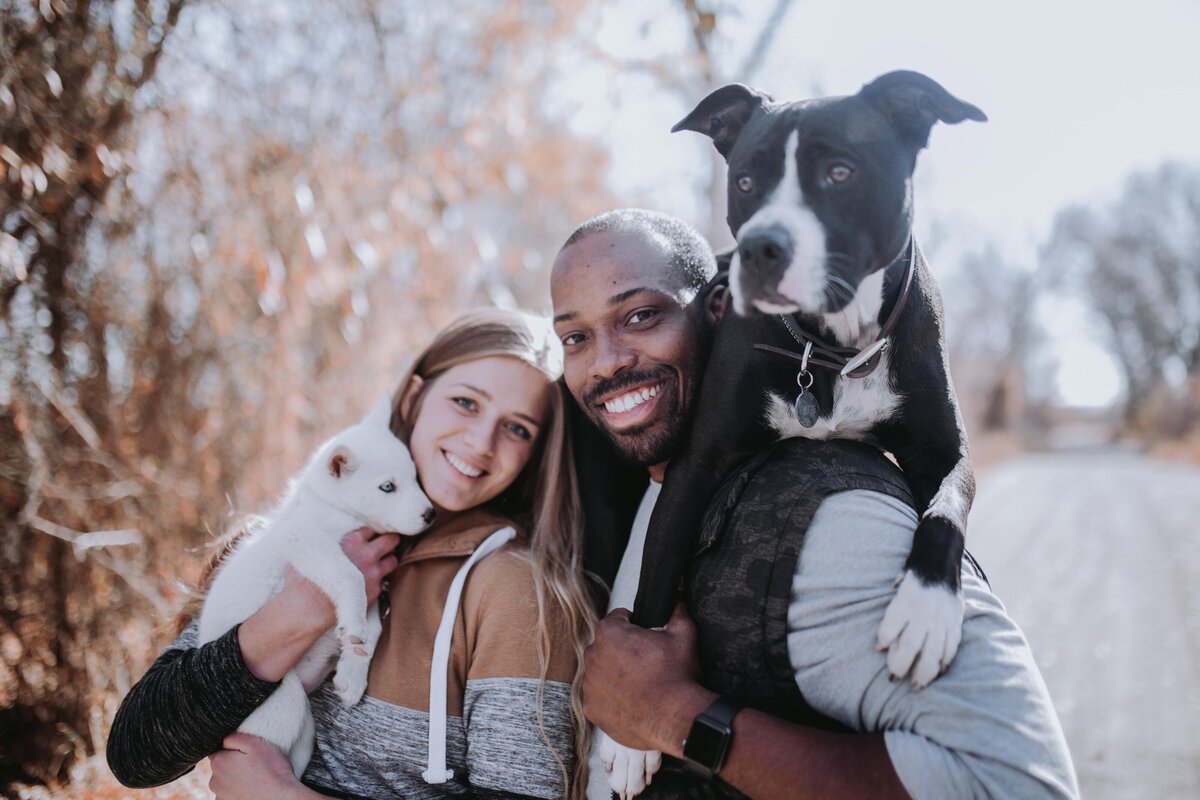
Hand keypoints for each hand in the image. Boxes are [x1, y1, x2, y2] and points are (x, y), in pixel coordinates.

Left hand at [208, 733, 307, 799]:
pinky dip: (239, 791)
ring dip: (236, 779)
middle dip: (234, 765)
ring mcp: (220, 796)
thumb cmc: (272, 771)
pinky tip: (253, 789)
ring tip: (255, 779)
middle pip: (221, 767)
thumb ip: (234, 737)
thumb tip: (224, 740)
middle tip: (254, 766)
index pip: (218, 751)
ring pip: (226, 782)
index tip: (247, 754)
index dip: (233, 750)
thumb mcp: (256, 743)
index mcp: (219, 762)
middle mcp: (214, 782)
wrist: (282, 798)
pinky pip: (230, 794)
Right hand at [281, 527, 400, 630]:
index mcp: (352, 541)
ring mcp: (373, 573)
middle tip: (386, 543)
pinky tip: (370, 580)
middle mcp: (367, 555)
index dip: (368, 533)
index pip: (371, 528)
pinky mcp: (374, 590)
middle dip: (389, 540)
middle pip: (391, 540)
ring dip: (388, 560)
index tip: (366, 537)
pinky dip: (379, 579)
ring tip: (381, 562)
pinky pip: (384, 580)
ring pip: (393, 560)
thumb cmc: (305, 578)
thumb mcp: (310, 549)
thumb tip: (318, 533)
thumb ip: (322, 539)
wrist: (308, 607)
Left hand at [582, 605, 714, 753]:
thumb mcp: (684, 633)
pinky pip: (598, 696)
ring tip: (640, 683)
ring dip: (615, 674)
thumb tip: (676, 599)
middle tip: (645, 662)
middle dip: (622, 650)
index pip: (618, 618)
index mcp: (610, 632)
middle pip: (606, 645)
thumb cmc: (677, 678)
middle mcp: (593, 656)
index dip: (635, 625)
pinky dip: (611, 698)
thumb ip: (676, 610)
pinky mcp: (592, 709)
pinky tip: (632, 700)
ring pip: (600, 671)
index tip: (644, 637)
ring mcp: (590, 684)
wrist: (677, 719)